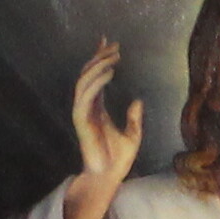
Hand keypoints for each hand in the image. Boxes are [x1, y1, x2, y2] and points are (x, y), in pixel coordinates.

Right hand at [65, 42, 140, 218]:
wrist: (108, 177)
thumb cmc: (118, 160)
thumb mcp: (133, 135)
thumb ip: (134, 117)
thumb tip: (138, 101)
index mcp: (97, 108)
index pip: (96, 77)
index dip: (99, 58)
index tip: (106, 41)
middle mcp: (87, 107)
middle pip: (88, 74)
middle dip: (99, 57)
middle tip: (114, 45)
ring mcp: (82, 113)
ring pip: (84, 81)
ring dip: (97, 66)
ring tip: (113, 57)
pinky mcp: (81, 120)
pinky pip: (85, 96)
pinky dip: (97, 82)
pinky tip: (110, 73)